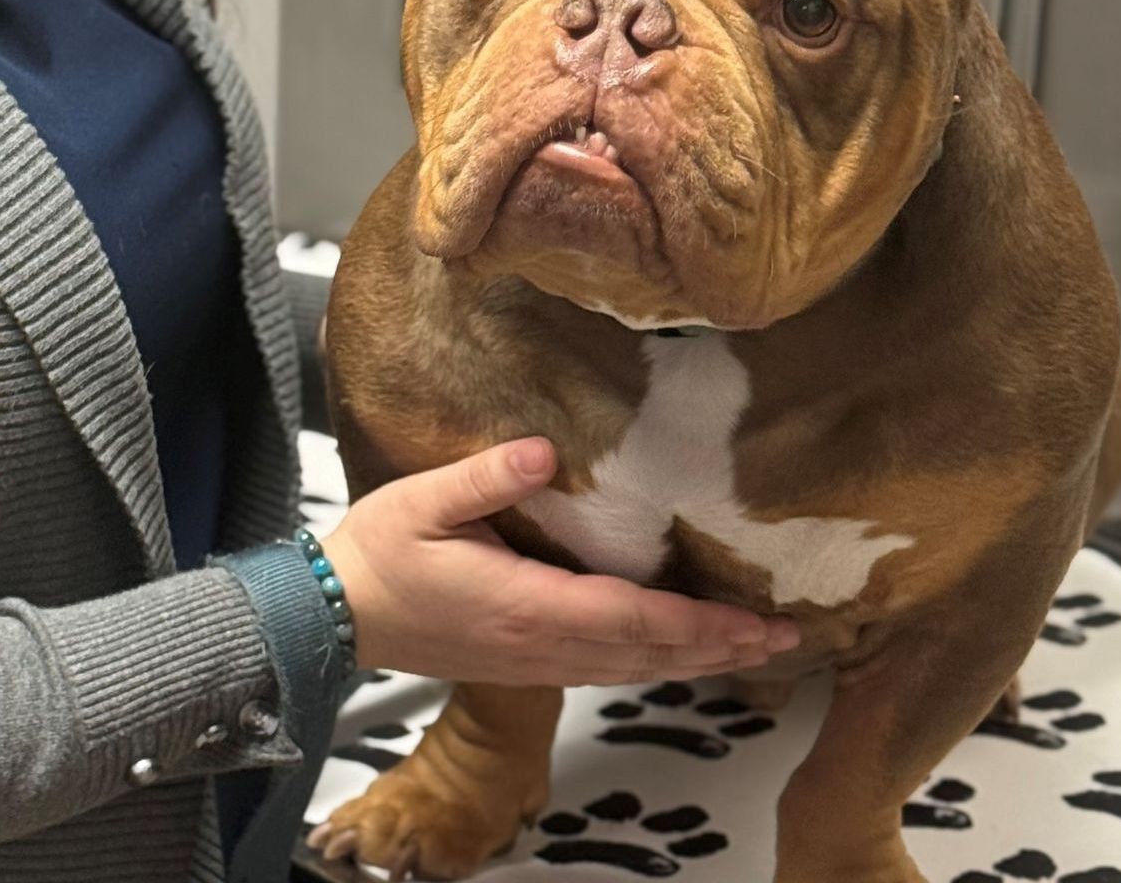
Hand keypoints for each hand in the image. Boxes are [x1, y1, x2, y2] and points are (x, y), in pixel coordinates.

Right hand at [318, 436, 801, 686]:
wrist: (336, 614)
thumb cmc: (378, 553)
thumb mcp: (423, 501)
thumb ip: (486, 476)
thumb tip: (544, 449)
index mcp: (522, 605)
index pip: (631, 620)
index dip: (699, 625)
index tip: (754, 621)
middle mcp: (537, 645)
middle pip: (647, 656)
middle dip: (718, 648)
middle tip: (784, 639)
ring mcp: (531, 662)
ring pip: (631, 670)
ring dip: (693, 660)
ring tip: (746, 648)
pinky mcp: (521, 663)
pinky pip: (605, 671)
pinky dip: (652, 663)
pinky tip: (671, 653)